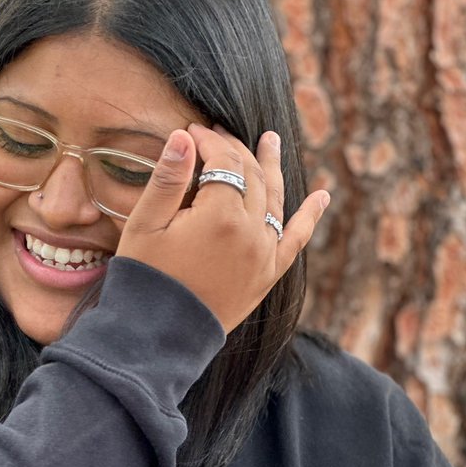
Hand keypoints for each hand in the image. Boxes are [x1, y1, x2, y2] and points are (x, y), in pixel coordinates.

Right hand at [117, 124, 329, 333]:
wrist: (159, 337)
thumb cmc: (144, 278)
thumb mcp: (146, 225)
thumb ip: (167, 178)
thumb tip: (184, 136)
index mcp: (220, 216)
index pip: (223, 161)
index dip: (207, 141)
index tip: (190, 129)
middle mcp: (251, 232)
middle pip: (251, 175)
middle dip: (235, 149)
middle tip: (218, 132)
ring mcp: (264, 255)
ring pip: (276, 199)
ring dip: (272, 167)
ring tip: (271, 141)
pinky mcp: (267, 276)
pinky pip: (295, 240)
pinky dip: (309, 217)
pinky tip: (322, 197)